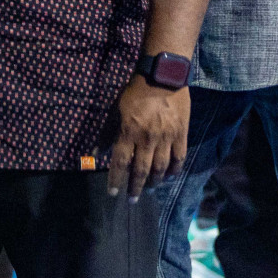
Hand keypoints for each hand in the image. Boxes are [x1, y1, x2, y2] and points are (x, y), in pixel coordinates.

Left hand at [107, 79, 188, 201]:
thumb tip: (96, 153)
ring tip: (149, 190)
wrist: (162, 76)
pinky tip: (168, 177)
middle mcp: (147, 138)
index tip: (113, 194)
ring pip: (160, 168)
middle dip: (135, 187)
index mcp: (128, 132)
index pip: (120, 162)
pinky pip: (179, 158)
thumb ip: (106, 133)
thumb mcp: (115, 110)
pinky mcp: (181, 134)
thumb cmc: (134, 93)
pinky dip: (174, 170)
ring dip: (154, 182)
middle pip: (141, 170)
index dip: (116, 180)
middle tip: (132, 200)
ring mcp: (166, 137)